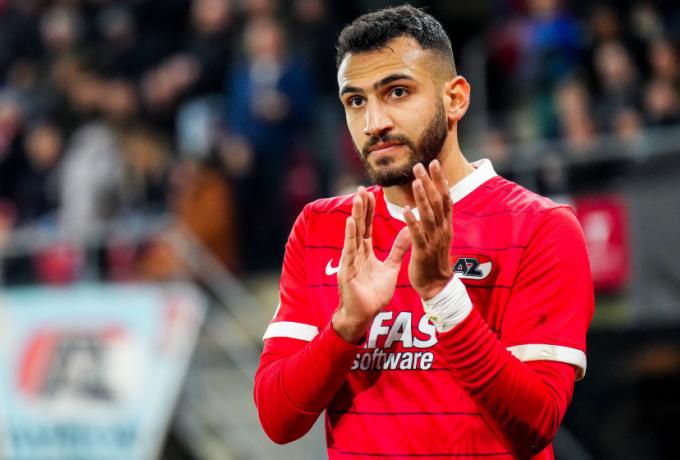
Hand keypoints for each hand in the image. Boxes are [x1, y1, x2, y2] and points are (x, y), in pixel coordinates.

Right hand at [332, 186, 410, 342]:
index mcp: (365, 251)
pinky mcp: (347, 269)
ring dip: (356, 215)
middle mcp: (356, 252)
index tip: (371, 192)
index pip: (368, 226)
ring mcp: (350, 260)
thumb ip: (398, 249)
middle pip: (359, 225)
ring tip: (358, 198)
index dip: (369, 210)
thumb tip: (409, 232)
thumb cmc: (374, 293)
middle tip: (361, 188)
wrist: (365, 314)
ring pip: (354, 234)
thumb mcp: (391, 267)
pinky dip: (350, 235)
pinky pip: (350, 250)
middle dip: (361, 207)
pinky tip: (351, 221)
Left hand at [403, 160, 453, 299]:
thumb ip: (436, 218)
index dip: (440, 180)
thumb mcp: (438, 235)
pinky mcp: (423, 252)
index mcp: (445, 225)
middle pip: (437, 202)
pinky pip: (417, 234)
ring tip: (416, 181)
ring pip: (429, 215)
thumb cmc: (434, 259)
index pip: (444, 198)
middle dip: (430, 182)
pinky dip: (412, 221)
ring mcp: (434, 241)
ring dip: (422, 197)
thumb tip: (433, 200)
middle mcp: (442, 230)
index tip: (434, 163)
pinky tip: (405, 210)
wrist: (436, 286)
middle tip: (420, 165)